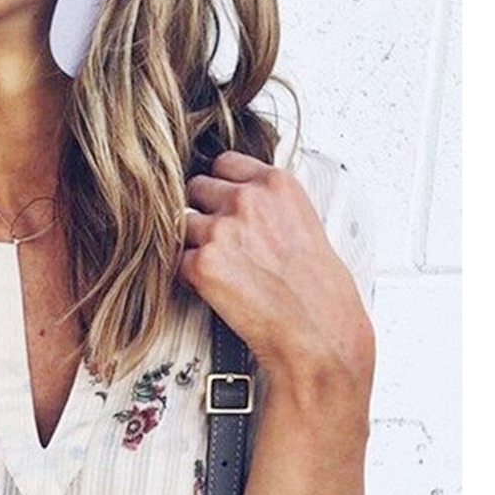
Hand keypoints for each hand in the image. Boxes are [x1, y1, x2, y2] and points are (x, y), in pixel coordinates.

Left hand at [176, 150, 373, 386]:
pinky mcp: (201, 265)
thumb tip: (240, 200)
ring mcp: (220, 230)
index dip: (221, 186)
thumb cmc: (318, 288)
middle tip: (220, 242)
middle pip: (196, 188)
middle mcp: (245, 200)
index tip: (224, 204)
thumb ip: (268, 204)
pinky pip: (177, 262)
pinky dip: (188, 276)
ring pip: (182, 225)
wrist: (317, 330)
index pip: (224, 163)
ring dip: (193, 244)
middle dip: (203, 212)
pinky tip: (214, 289)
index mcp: (275, 183)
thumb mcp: (304, 223)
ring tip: (220, 269)